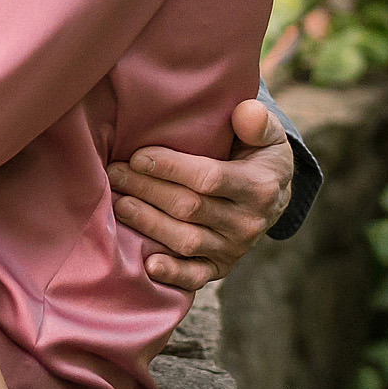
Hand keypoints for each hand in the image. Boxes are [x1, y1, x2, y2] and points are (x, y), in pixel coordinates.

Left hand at [107, 98, 293, 291]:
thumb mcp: (266, 133)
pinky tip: (147, 264)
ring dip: (148, 223)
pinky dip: (172, 274)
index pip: (208, 179)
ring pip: (186, 240)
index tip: (137, 156)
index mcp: (258, 187)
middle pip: (189, 209)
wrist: (274, 194)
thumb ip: (257, 121)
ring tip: (117, 203)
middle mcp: (248, 223)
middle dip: (146, 190)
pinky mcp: (221, 267)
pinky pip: (196, 276)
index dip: (170, 168)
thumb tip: (245, 111)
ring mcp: (234, 249)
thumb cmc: (258, 153)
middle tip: (113, 173)